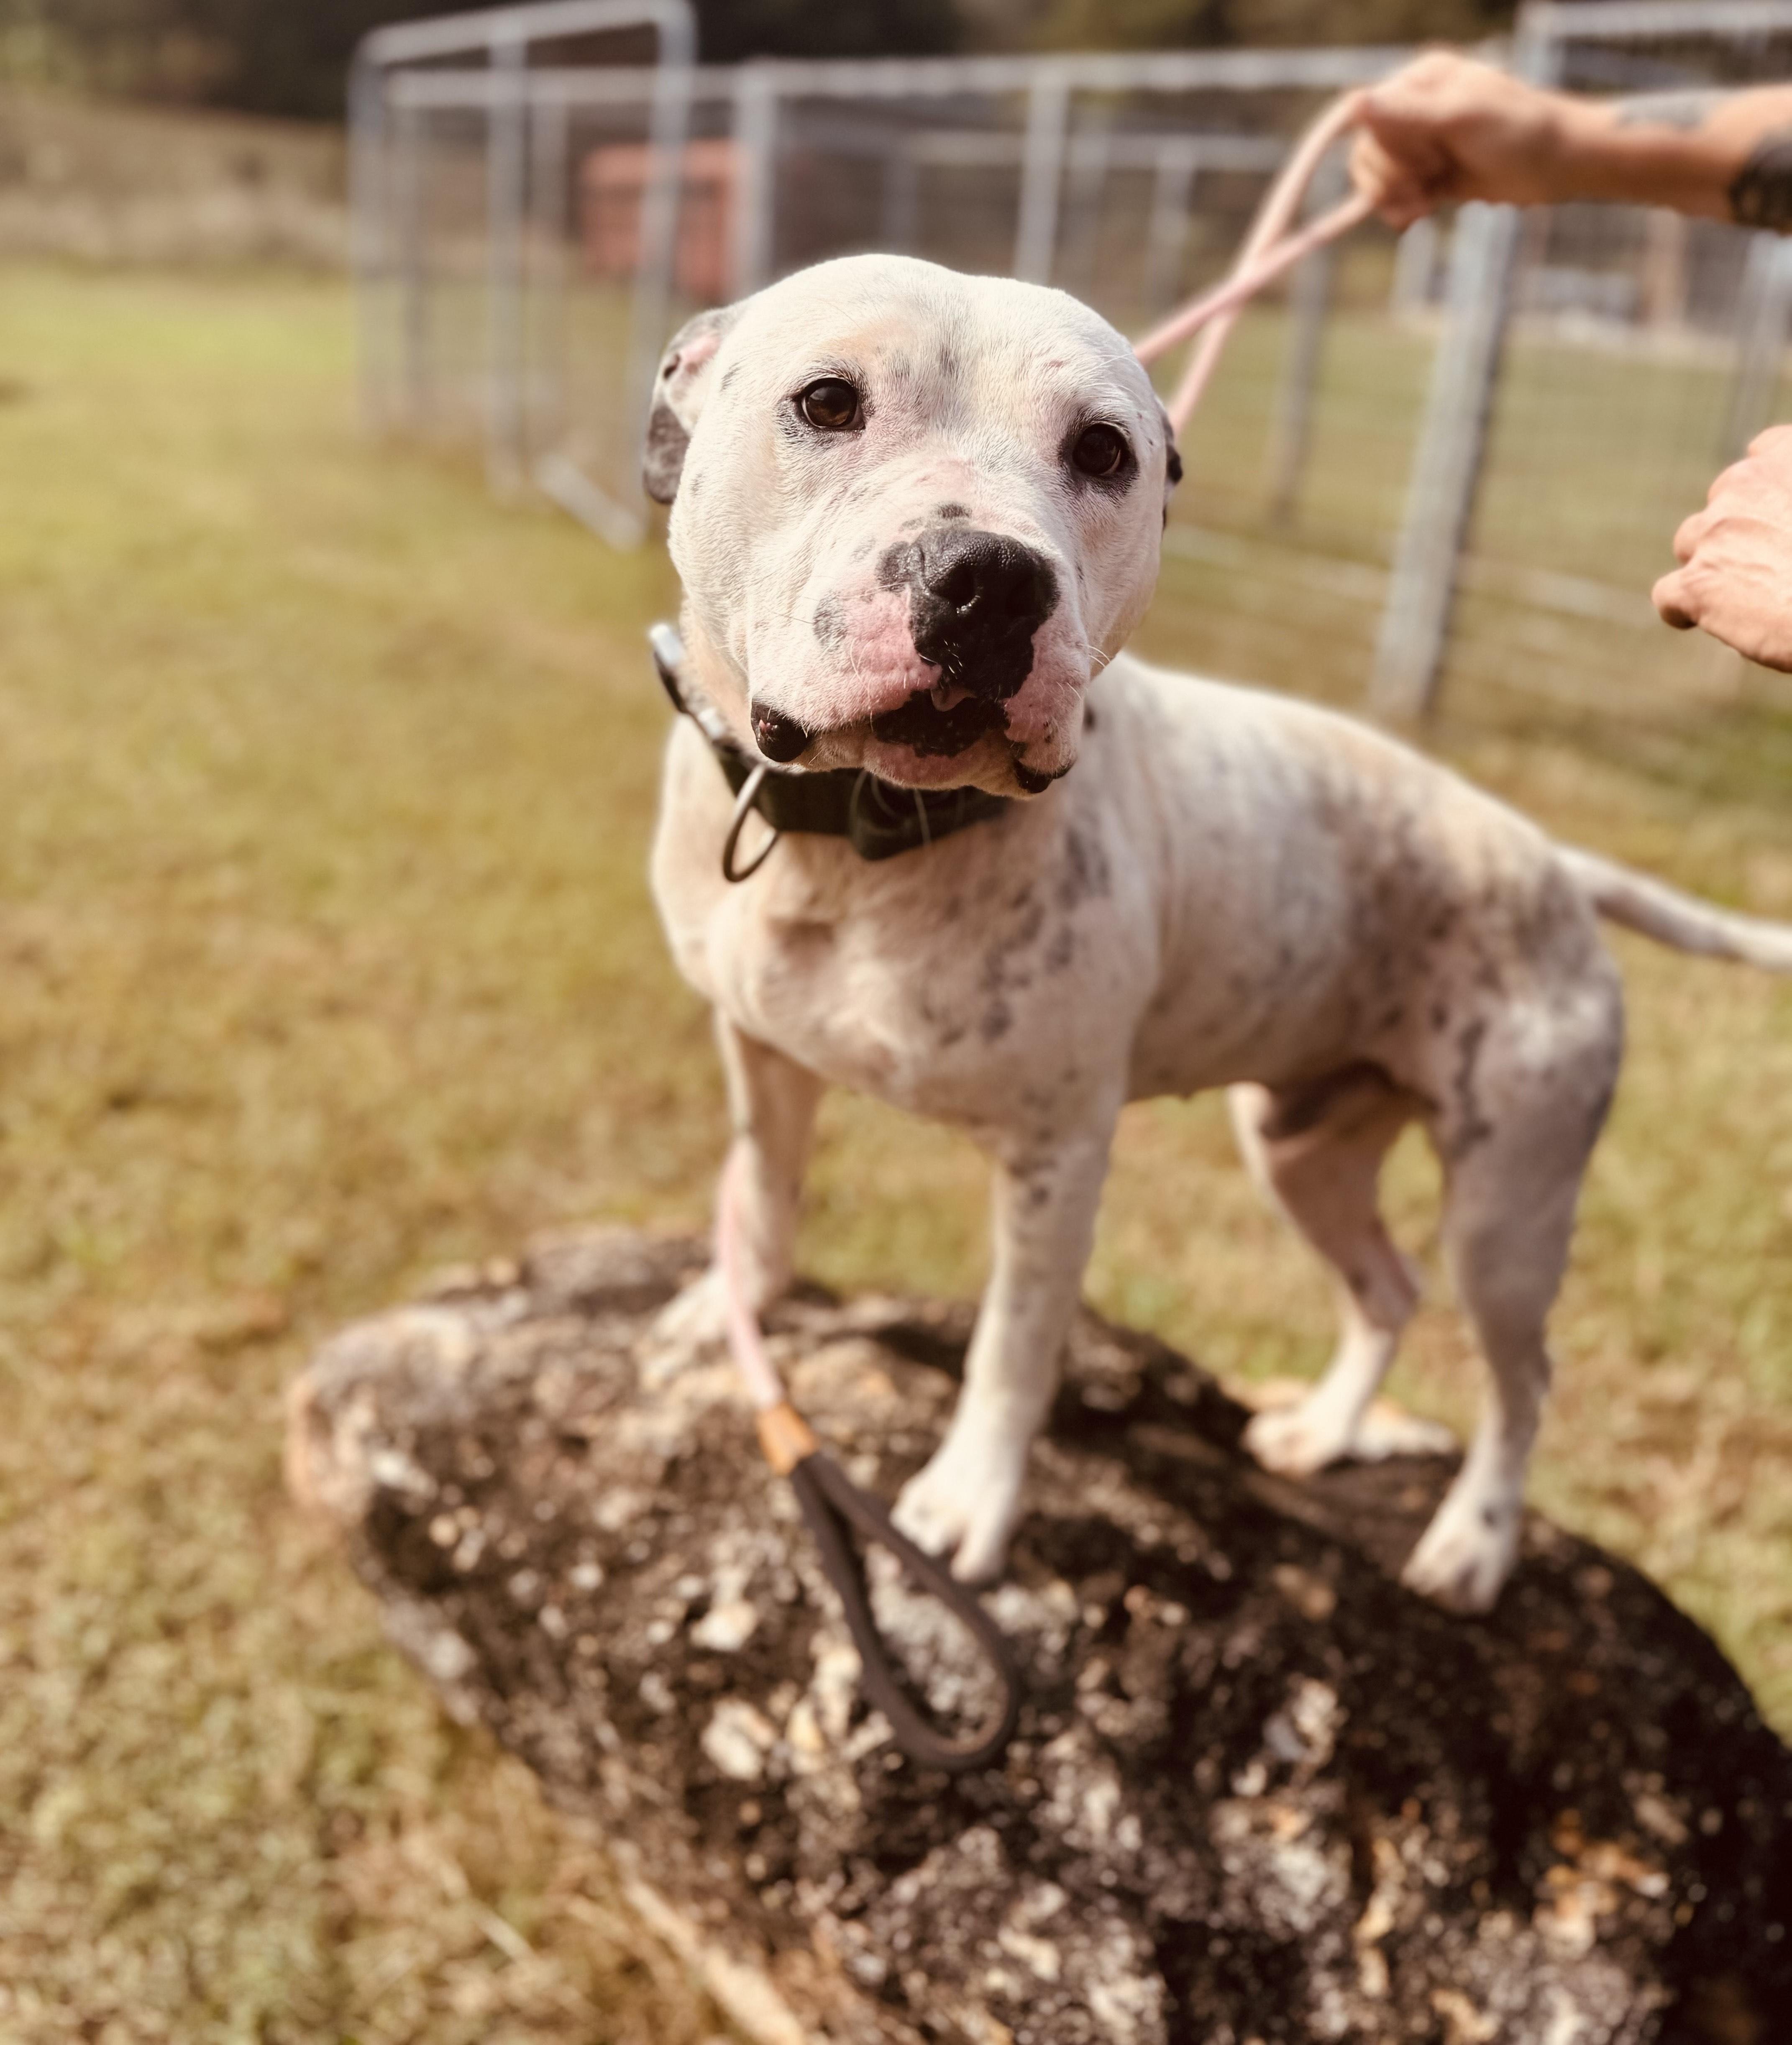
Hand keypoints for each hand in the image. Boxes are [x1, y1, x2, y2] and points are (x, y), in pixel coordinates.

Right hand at [1349, 51, 1572, 226]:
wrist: (1562, 163)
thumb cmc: (1521, 133)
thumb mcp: (1462, 119)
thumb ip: (1406, 115)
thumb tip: (1355, 100)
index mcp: (1420, 83)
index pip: (1368, 118)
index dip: (1377, 148)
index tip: (1404, 172)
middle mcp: (1414, 109)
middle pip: (1365, 151)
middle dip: (1390, 177)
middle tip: (1429, 184)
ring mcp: (1420, 143)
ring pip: (1373, 177)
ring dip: (1393, 197)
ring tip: (1427, 204)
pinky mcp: (1428, 174)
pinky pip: (1391, 196)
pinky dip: (1399, 210)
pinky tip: (1421, 215)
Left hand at [1653, 426, 1791, 671]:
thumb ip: (1790, 502)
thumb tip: (1782, 527)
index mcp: (1788, 455)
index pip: (1764, 452)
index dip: (1766, 487)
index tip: (1777, 512)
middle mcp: (1746, 482)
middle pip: (1724, 498)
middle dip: (1737, 525)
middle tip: (1769, 560)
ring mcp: (1715, 531)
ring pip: (1691, 539)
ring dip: (1710, 561)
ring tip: (1745, 591)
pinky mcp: (1697, 583)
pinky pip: (1669, 594)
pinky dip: (1682, 609)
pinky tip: (1701, 621)